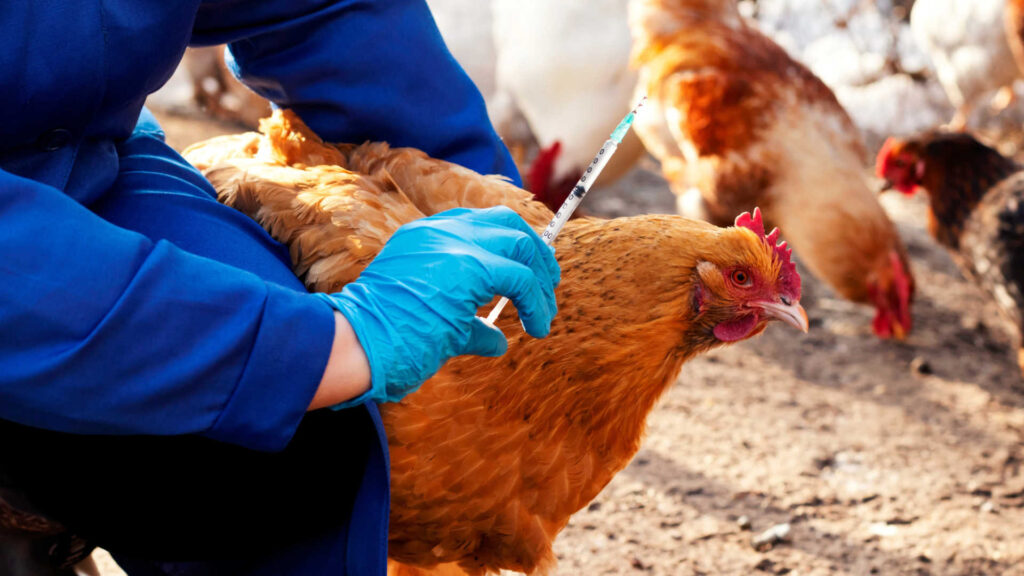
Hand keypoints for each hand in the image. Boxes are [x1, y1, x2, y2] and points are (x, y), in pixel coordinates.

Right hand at [317, 206, 559, 406]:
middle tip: (548, 286)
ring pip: (519, 243)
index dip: (510, 245)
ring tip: (545, 315)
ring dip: (540, 280)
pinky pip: (520, 278)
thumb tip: (498, 341)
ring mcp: (453, 243)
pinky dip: (536, 302)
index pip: (480, 224)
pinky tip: (537, 326)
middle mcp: (440, 231)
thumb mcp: (432, 321)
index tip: (528, 272)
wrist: (355, 343)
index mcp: (425, 235)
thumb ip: (469, 324)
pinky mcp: (468, 266)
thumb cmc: (382, 340)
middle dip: (535, 253)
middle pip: (507, 222)